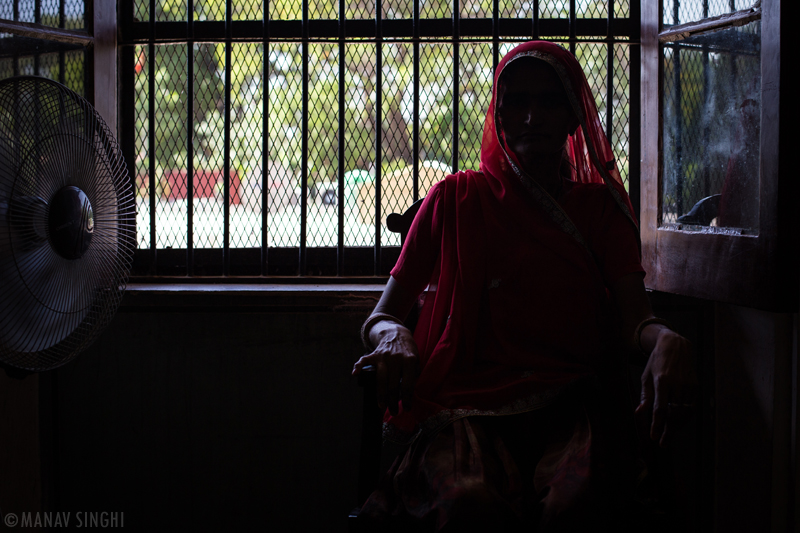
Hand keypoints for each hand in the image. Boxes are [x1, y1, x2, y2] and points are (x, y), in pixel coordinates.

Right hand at [353, 321, 418, 415]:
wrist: (397, 334)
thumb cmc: (408, 352)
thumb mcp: (416, 362)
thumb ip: (413, 376)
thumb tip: (406, 395)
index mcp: (409, 360)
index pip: (407, 384)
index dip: (407, 399)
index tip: (407, 409)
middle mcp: (396, 358)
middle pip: (393, 385)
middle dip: (393, 401)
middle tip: (394, 412)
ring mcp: (384, 356)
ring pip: (381, 378)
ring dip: (381, 395)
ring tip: (382, 406)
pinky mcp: (374, 354)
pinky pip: (364, 361)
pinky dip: (358, 367)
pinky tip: (355, 374)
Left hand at [635, 327, 695, 446]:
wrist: (675, 346)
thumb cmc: (657, 362)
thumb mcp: (646, 376)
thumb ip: (645, 396)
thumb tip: (639, 413)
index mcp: (661, 381)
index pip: (659, 408)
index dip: (657, 425)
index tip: (653, 437)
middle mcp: (677, 384)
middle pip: (674, 414)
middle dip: (668, 432)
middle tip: (662, 444)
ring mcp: (688, 385)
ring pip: (684, 413)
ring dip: (677, 427)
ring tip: (668, 436)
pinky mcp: (696, 386)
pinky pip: (691, 407)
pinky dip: (685, 418)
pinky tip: (678, 424)